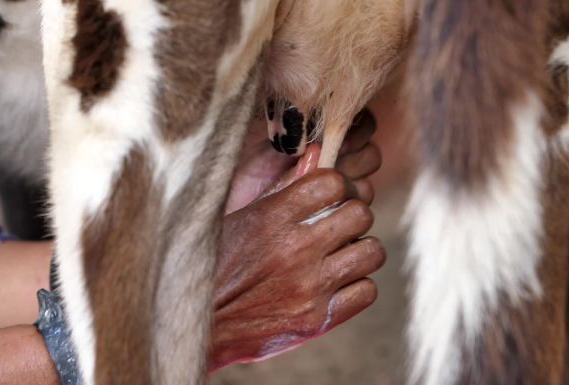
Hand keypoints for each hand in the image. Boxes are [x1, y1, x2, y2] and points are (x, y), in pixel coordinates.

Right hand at [211, 109, 382, 369]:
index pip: (333, 182)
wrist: (197, 325)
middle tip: (340, 226)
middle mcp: (295, 249)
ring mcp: (309, 287)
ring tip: (342, 254)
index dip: (339, 185)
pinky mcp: (316, 320)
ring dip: (360, 250)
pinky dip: (357, 286)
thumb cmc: (213, 265)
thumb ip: (282, 188)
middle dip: (353, 215)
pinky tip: (338, 284)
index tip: (334, 195)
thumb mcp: (239, 218)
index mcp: (272, 217)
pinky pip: (367, 291)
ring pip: (372, 252)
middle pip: (360, 213)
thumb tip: (319, 153)